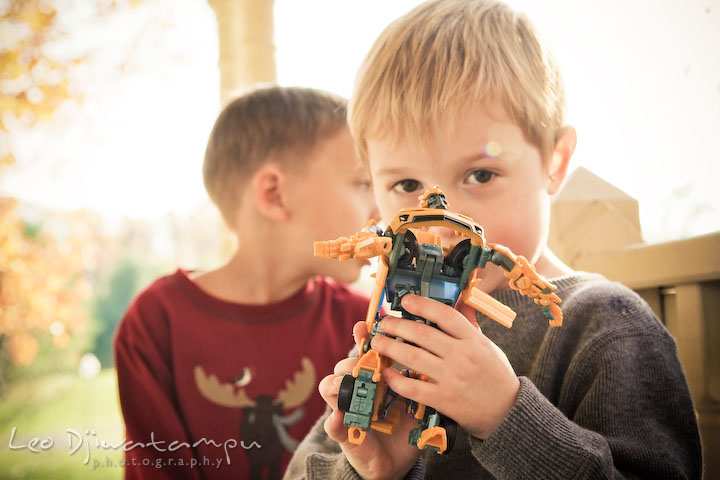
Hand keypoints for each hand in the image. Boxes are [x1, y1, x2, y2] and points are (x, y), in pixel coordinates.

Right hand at [318, 321, 420, 479]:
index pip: (364, 352)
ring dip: (337, 383)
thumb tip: (433, 358)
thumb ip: (420, 381)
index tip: (364, 327)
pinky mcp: (343, 432)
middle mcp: (358, 388)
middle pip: (345, 365)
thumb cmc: (405, 425)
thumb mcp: (416, 400)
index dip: (362, 337)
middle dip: (351, 359)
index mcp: (375, 376)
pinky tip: (338, 418)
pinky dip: (333, 420)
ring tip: (346, 384)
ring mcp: (346, 408)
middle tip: (362, 362)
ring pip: (330, 386)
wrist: (397, 460)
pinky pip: (331, 424)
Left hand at [370, 295, 519, 439]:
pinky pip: (413, 388)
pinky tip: (386, 372)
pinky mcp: (443, 399)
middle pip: (422, 335)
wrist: (507, 411)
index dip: (423, 305)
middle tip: (383, 323)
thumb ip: (469, 323)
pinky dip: (396, 379)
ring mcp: (451, 378)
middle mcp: (461, 356)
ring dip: (390, 347)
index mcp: (473, 339)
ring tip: (377, 342)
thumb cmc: (495, 375)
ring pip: (413, 358)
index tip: (406, 300)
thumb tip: (460, 299)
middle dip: (397, 325)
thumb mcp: (487, 344)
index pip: (445, 315)